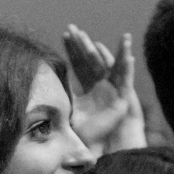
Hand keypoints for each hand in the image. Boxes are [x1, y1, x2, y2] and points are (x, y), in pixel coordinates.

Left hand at [63, 26, 141, 151]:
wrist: (99, 144)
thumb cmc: (86, 130)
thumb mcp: (72, 112)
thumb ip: (64, 101)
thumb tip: (45, 94)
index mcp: (86, 85)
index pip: (78, 62)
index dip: (73, 49)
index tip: (65, 34)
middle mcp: (100, 83)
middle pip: (92, 59)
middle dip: (84, 44)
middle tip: (75, 29)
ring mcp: (112, 88)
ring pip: (113, 65)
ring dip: (115, 50)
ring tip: (118, 36)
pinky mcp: (123, 97)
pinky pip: (127, 80)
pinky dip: (127, 68)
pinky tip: (128, 56)